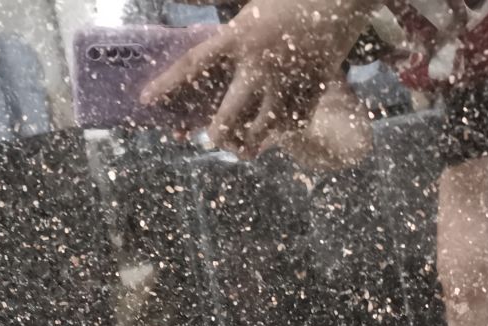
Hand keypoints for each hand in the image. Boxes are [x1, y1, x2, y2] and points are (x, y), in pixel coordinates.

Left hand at [141, 0, 376, 157]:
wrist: (342, 1)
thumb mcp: (247, 3)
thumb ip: (216, 13)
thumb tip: (179, 1)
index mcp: (238, 38)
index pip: (192, 66)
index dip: (166, 85)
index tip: (145, 102)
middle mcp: (257, 66)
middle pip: (226, 119)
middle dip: (217, 135)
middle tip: (214, 138)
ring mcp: (284, 84)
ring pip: (257, 133)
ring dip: (246, 143)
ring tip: (242, 148)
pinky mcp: (309, 95)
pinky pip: (287, 128)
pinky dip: (278, 133)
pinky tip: (275, 131)